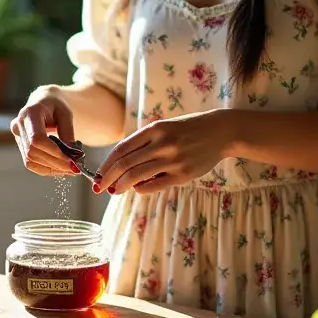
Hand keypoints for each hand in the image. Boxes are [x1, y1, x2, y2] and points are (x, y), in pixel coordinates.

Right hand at [11, 89, 78, 177]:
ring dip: (52, 169)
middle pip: (33, 152)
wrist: (43, 102)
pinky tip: (61, 169)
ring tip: (70, 169)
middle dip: (55, 163)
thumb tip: (71, 154)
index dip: (53, 152)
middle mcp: (19, 126)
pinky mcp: (21, 146)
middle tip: (74, 168)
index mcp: (30, 113)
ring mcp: (18, 137)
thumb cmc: (56, 105)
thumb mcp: (66, 113)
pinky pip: (31, 163)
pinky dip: (47, 169)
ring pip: (31, 161)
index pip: (37, 139)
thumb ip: (67, 132)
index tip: (71, 160)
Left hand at [95, 110, 233, 195]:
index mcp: (154, 129)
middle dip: (108, 178)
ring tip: (114, 190)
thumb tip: (119, 166)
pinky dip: (141, 188)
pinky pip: (154, 185)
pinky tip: (137, 188)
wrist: (220, 132)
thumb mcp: (164, 127)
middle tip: (98, 187)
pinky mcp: (183, 175)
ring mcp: (173, 160)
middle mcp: (162, 143)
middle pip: (125, 164)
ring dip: (121, 186)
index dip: (106, 164)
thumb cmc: (187, 130)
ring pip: (136, 176)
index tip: (97, 174)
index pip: (121, 149)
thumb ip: (144, 143)